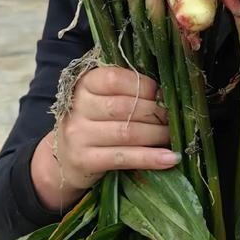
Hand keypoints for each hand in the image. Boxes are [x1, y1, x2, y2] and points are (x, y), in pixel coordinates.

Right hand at [31, 66, 179, 210]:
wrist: (64, 160)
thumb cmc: (94, 123)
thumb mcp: (101, 100)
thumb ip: (126, 92)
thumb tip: (166, 95)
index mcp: (85, 84)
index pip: (115, 79)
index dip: (144, 86)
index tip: (163, 95)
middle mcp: (78, 107)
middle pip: (126, 107)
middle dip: (157, 113)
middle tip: (175, 119)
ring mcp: (79, 135)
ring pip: (128, 132)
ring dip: (158, 135)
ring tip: (174, 137)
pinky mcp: (84, 160)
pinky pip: (124, 157)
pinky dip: (151, 158)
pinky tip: (170, 158)